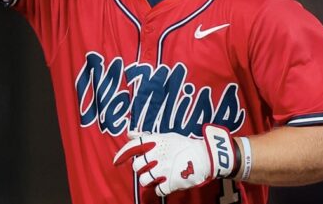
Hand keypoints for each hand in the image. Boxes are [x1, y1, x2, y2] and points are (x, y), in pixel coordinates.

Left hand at [113, 124, 237, 196]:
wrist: (206, 157)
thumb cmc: (185, 145)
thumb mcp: (166, 136)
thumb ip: (146, 136)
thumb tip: (129, 132)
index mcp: (157, 141)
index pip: (134, 146)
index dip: (122, 154)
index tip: (116, 161)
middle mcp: (158, 154)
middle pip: (137, 166)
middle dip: (140, 168)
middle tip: (149, 168)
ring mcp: (164, 169)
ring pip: (144, 180)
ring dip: (147, 180)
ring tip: (156, 177)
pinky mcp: (171, 182)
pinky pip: (156, 190)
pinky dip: (159, 189)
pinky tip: (165, 184)